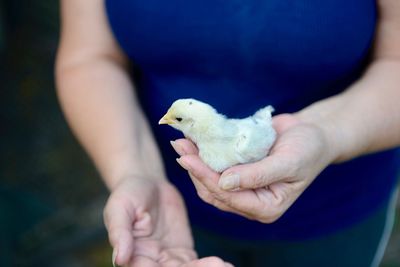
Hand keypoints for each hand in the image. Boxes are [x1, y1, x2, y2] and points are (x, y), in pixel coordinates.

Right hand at [104, 176, 232, 265]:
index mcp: (132, 256)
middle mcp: (150, 263)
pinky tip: (224, 265)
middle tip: (216, 266)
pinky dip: (210, 266)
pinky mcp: (183, 253)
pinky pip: (197, 265)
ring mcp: (167, 260)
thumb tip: (120, 259)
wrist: (148, 183)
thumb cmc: (128, 193)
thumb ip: (120, 232)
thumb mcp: (120, 207)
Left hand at [172, 113, 334, 222]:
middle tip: (179, 145)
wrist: (312, 134)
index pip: (228, 197)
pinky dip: (204, 155)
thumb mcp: (288, 162)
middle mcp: (252, 202)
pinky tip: (193, 141)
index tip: (186, 158)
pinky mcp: (238, 173)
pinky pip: (216, 168)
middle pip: (214, 191)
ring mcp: (243, 188)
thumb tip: (224, 183)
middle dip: (195, 169)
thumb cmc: (307, 149)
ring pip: (210, 181)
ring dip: (195, 162)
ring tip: (181, 142)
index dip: (205, 177)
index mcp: (266, 208)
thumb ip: (258, 175)